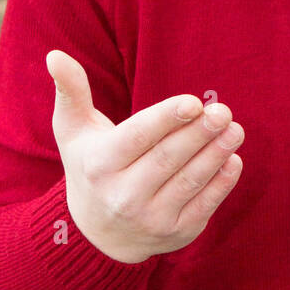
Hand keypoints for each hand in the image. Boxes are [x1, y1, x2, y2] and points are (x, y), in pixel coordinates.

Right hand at [46, 50, 243, 263]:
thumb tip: (55, 55)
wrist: (97, 234)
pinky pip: (204, 206)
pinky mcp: (176, 233)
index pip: (137, 137)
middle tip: (224, 112)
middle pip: (168, 159)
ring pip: (189, 182)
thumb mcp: (73, 130)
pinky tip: (233, 160)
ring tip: (235, 130)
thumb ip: (70, 91)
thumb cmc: (90, 165)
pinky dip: (222, 183)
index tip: (194, 102)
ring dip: (216, 154)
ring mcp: (150, 218)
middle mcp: (123, 196)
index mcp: (100, 165)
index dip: (167, 119)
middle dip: (199, 133)